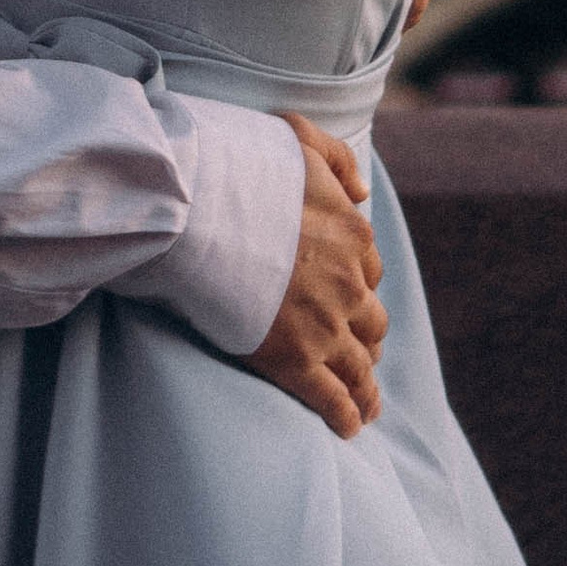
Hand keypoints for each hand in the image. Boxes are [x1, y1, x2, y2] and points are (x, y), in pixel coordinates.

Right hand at [244, 113, 387, 438]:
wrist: (196, 206)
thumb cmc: (238, 166)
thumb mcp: (299, 138)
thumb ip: (338, 161)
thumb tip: (364, 192)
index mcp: (353, 234)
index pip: (367, 270)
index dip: (355, 287)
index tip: (344, 300)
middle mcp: (349, 283)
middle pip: (370, 321)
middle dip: (365, 338)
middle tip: (358, 355)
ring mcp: (325, 325)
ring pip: (360, 366)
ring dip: (366, 386)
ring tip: (365, 404)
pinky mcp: (295, 361)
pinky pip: (333, 399)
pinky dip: (346, 415)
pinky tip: (349, 427)